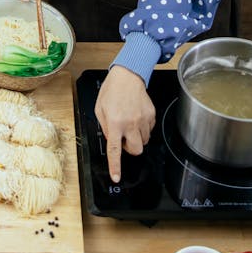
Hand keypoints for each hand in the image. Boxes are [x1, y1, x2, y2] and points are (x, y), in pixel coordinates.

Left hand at [94, 65, 156, 183]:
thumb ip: (105, 127)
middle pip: (136, 150)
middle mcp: (130, 123)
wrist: (128, 75)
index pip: (115, 150)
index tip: (116, 177)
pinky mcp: (151, 115)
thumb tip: (111, 139)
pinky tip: (136, 117)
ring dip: (136, 138)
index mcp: (115, 122)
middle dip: (130, 149)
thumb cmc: (112, 90)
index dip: (116, 166)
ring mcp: (142, 119)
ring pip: (144, 141)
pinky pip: (149, 130)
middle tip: (123, 139)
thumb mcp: (100, 109)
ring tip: (129, 124)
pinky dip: (143, 128)